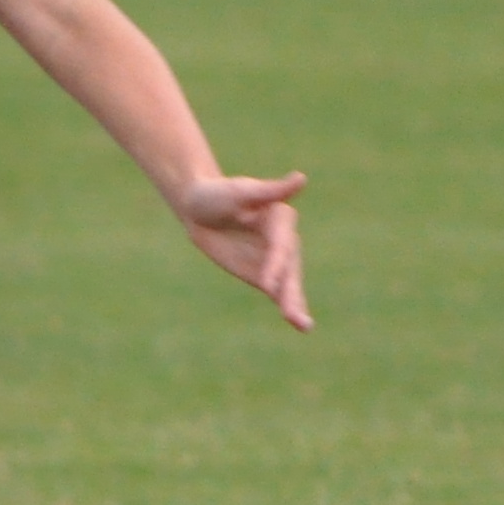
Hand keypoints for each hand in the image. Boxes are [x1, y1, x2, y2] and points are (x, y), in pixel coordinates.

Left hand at [176, 170, 309, 329]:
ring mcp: (275, 260)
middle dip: (290, 292)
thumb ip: (270, 191)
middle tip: (292, 315)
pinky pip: (277, 292)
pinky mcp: (264, 275)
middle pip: (289, 269)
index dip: (275, 264)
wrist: (200, 208)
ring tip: (303, 325)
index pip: (280, 245)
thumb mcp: (241, 192)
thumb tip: (301, 178)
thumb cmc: (219, 194)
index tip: (267, 284)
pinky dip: (288, 306)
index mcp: (280, 219)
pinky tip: (299, 323)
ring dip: (294, 303)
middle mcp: (284, 241)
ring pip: (287, 284)